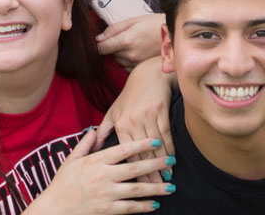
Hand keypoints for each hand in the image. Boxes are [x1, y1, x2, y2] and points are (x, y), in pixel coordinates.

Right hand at [26, 130, 175, 213]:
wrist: (53, 210)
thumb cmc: (62, 184)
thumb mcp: (71, 160)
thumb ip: (85, 144)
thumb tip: (95, 130)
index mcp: (97, 161)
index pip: (124, 149)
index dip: (141, 144)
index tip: (156, 140)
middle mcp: (104, 176)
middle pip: (135, 167)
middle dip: (156, 163)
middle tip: (171, 160)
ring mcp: (107, 194)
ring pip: (137, 189)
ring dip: (156, 187)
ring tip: (170, 186)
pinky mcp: (107, 210)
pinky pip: (130, 208)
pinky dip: (143, 207)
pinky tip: (154, 205)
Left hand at [97, 13, 165, 69]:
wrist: (174, 34)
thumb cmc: (155, 24)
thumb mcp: (133, 20)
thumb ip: (114, 29)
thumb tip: (98, 38)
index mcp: (127, 40)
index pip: (101, 48)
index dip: (96, 46)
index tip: (94, 43)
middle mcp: (130, 55)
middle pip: (110, 54)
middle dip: (112, 46)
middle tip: (123, 37)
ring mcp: (136, 63)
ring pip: (118, 60)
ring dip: (120, 53)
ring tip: (132, 42)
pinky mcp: (141, 68)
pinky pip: (127, 66)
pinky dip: (128, 59)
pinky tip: (136, 50)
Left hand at [97, 57, 174, 182]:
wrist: (148, 74)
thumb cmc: (130, 95)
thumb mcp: (113, 110)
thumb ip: (103, 129)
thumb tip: (93, 146)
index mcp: (121, 123)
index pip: (126, 152)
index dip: (132, 170)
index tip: (138, 185)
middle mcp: (133, 120)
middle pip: (141, 152)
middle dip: (149, 173)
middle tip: (155, 189)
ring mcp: (148, 115)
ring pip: (155, 146)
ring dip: (161, 164)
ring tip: (166, 180)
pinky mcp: (161, 111)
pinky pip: (165, 134)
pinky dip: (169, 148)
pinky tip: (172, 160)